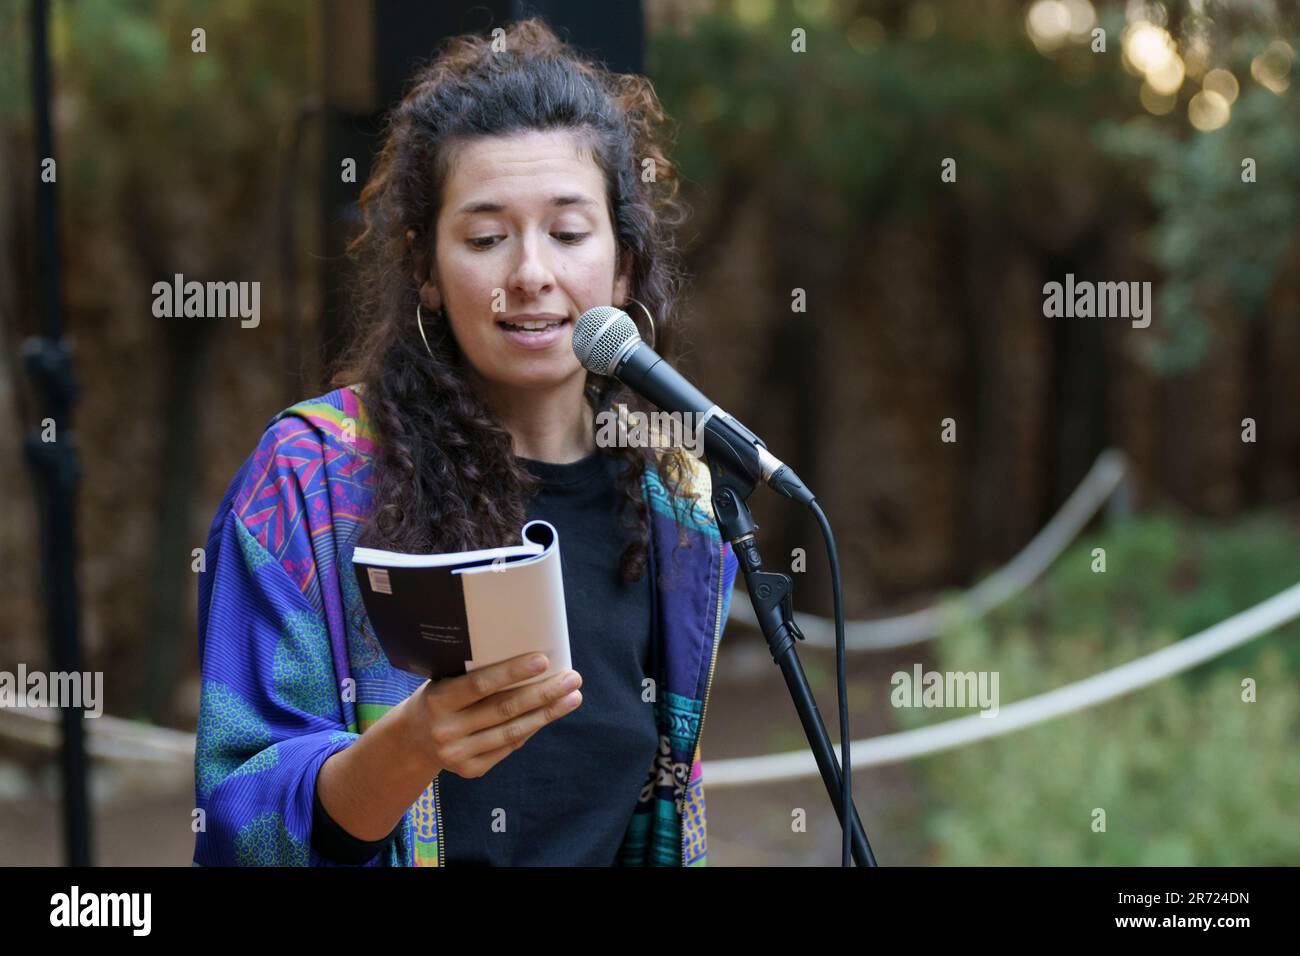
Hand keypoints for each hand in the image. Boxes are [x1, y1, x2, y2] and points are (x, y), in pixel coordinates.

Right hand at [411, 652, 581, 778]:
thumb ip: (473, 674)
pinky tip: (549, 714)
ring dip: (547, 714)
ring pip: (512, 732)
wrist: (411, 741)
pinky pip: (509, 747)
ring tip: (572, 697)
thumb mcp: (444, 681)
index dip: (512, 673)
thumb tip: (528, 660)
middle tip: (572, 678)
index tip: (543, 660)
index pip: (480, 685)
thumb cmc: (439, 697)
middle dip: (543, 693)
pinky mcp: (470, 770)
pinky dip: (531, 728)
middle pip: (504, 710)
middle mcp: (446, 730)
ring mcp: (458, 755)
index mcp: (437, 700)